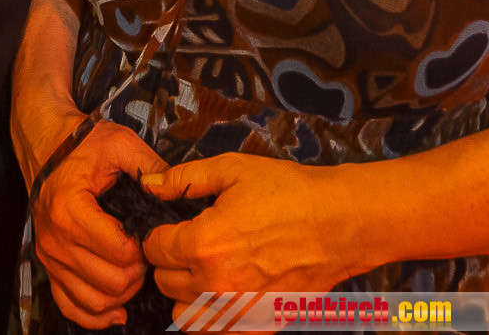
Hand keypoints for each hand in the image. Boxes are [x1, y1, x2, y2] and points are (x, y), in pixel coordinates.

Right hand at [32, 120, 166, 327]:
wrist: (46, 145)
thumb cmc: (82, 144)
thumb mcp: (118, 143)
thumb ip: (149, 166)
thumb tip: (175, 192)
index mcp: (70, 210)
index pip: (118, 252)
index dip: (144, 249)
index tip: (151, 234)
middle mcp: (55, 240)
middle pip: (110, 283)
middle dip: (138, 274)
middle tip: (149, 253)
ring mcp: (49, 257)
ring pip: (93, 302)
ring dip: (123, 296)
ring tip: (137, 273)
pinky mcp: (49, 266)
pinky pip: (70, 307)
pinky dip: (95, 316)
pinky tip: (117, 310)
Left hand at [140, 154, 364, 318]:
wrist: (339, 222)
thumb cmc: (288, 192)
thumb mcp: (231, 169)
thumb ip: (183, 179)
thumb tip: (149, 185)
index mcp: (204, 244)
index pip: (154, 248)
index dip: (159, 232)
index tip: (171, 224)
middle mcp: (216, 284)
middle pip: (165, 282)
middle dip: (170, 260)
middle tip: (189, 241)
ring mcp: (238, 310)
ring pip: (185, 314)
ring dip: (186, 293)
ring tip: (203, 268)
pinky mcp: (259, 324)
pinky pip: (216, 333)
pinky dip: (211, 317)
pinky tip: (222, 291)